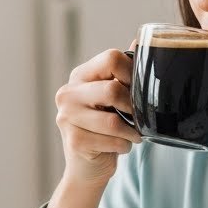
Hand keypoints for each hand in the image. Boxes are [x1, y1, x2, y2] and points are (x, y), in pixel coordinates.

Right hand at [54, 47, 140, 187]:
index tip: (138, 91)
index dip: (132, 73)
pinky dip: (124, 146)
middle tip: (138, 117)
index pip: (111, 58)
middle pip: (112, 89)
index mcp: (80, 76)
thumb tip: (140, 40)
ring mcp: (66, 117)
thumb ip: (123, 71)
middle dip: (133, 107)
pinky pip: (111, 140)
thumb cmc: (105, 128)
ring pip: (113, 121)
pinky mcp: (73, 141)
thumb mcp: (114, 97)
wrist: (88, 167)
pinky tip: (121, 146)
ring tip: (134, 135)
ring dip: (132, 131)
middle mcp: (68, 93)